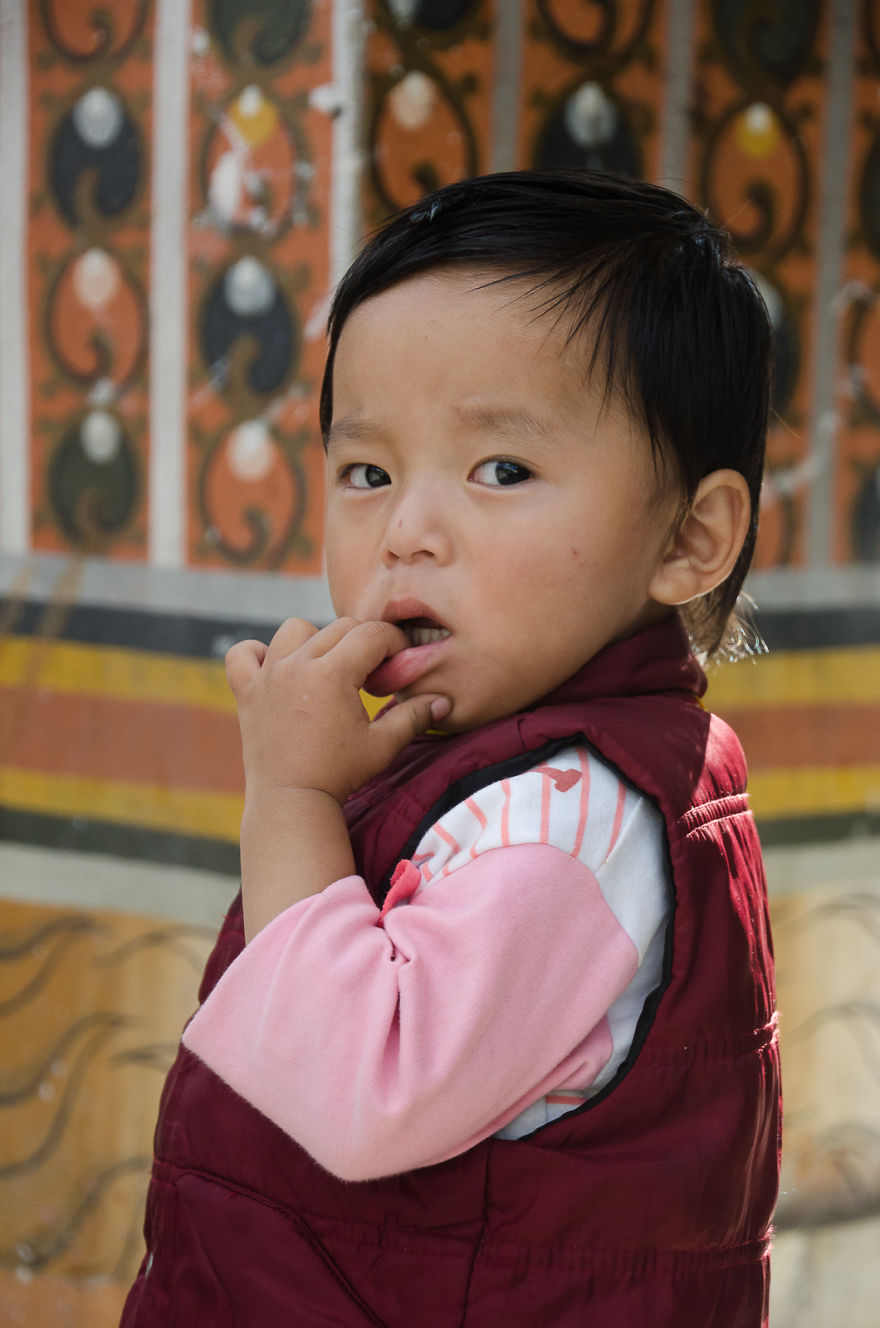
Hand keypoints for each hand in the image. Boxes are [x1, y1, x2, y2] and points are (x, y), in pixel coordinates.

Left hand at [225, 617, 449, 805]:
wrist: (291, 801)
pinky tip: (277, 670)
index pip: (372, 633)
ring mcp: (268, 675)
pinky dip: (258, 654)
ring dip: (314, 640)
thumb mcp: (384, 745)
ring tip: (327, 668)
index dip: (393, 642)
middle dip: (361, 642)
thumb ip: (414, 716)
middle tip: (370, 672)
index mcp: (333, 672)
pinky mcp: (247, 691)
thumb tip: (443, 701)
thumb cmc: (340, 774)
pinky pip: (243, 654)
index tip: (398, 662)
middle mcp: (298, 664)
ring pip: (293, 630)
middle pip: (338, 628)